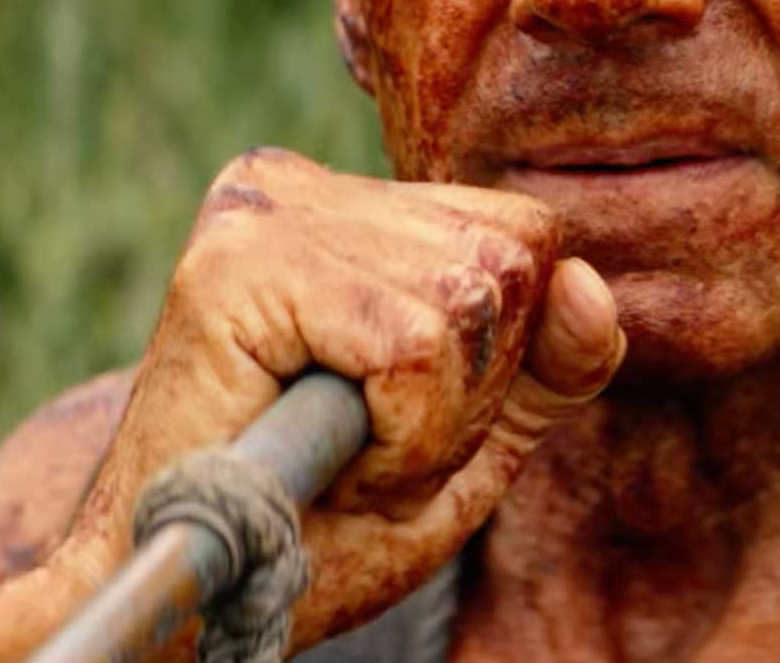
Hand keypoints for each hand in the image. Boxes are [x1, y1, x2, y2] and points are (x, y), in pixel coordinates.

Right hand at [50, 148, 624, 654]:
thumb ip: (544, 366)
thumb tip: (588, 284)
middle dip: (471, 392)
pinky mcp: (234, 267)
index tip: (397, 420)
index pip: (520, 234)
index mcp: (343, 209)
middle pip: (510, 255)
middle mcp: (295, 187)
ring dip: (430, 425)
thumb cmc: (314, 523)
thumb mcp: (464, 443)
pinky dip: (401, 435)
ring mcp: (259, 215)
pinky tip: (325, 456)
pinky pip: (412, 345)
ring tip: (340, 456)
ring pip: (469, 301)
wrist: (191, 592)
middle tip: (366, 449)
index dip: (499, 359)